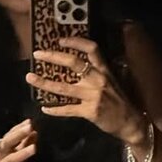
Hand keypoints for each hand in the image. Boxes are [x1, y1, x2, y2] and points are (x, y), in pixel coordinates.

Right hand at [0, 118, 36, 161]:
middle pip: (7, 143)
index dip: (18, 128)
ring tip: (34, 148)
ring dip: (22, 154)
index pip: (9, 136)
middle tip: (30, 128)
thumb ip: (23, 146)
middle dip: (18, 135)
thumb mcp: (13, 158)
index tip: (29, 121)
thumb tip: (34, 132)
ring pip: (10, 160)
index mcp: (1, 151)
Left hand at [27, 37, 145, 143]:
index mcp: (104, 70)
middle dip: (54, 57)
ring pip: (64, 87)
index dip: (76, 42)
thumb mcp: (111, 82)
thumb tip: (74, 64)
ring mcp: (94, 96)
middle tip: (38, 54)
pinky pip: (68, 109)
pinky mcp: (90, 111)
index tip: (60, 39)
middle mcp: (98, 80)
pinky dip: (55, 109)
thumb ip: (95, 72)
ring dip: (44, 83)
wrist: (130, 122)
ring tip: (30, 78)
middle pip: (74, 63)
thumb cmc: (118, 101)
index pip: (92, 49)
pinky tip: (45, 108)